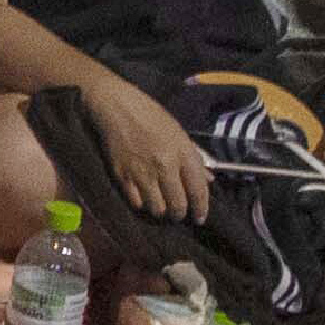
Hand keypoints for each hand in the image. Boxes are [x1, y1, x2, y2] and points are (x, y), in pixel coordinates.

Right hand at [101, 92, 219, 226]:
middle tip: (179, 213)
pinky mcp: (123, 175)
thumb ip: (194, 157)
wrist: (117, 106)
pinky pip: (136, 202)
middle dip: (180, 214)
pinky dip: (142, 204)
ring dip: (162, 211)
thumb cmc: (151, 116)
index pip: (198, 190)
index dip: (201, 209)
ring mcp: (143, 172)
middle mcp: (165, 166)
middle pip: (177, 205)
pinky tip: (144, 198)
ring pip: (157, 208)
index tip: (200, 218)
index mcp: (183, 153)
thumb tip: (207, 179)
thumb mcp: (179, 133)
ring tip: (161, 206)